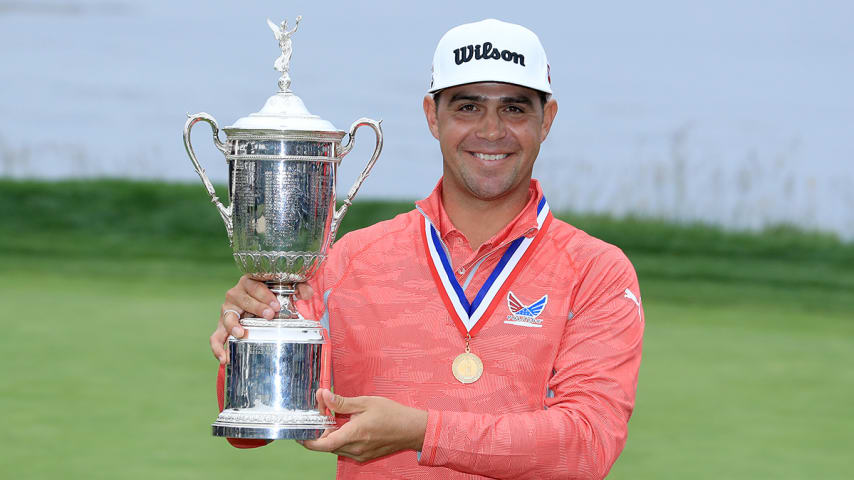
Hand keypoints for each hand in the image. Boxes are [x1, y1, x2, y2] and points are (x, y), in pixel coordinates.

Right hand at [209, 276, 313, 363]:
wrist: (259, 302)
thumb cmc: (272, 293)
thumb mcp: (286, 287)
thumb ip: (299, 287)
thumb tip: (308, 294)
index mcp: (249, 282)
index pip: (255, 286)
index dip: (265, 295)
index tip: (276, 305)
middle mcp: (235, 294)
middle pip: (243, 300)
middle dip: (256, 307)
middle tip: (269, 315)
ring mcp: (228, 310)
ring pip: (227, 317)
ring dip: (233, 326)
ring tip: (241, 334)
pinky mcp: (222, 325)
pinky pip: (216, 336)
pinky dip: (218, 347)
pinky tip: (224, 358)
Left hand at [301, 389, 427, 461]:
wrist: (412, 429)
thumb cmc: (392, 414)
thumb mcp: (365, 402)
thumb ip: (342, 402)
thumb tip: (323, 396)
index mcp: (354, 434)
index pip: (323, 444)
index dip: (307, 440)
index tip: (299, 432)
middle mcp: (355, 449)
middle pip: (327, 445)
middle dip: (321, 431)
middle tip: (322, 414)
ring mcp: (360, 455)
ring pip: (336, 448)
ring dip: (331, 435)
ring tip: (336, 418)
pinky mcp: (364, 456)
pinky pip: (346, 450)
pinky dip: (341, 439)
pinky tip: (347, 426)